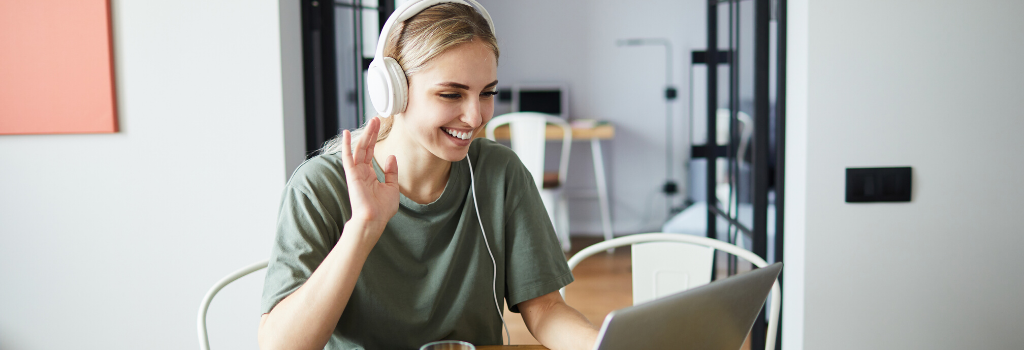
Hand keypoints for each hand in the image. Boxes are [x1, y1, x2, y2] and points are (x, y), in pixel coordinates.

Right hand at [340, 117, 399, 234]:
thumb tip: (392, 156)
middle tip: (376, 119)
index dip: (375, 138)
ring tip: (372, 121)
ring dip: (365, 135)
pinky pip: (347, 158)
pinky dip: (346, 145)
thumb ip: (391, 172)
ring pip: (359, 149)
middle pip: (366, 147)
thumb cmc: (382, 209)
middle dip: (371, 132)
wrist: (374, 220)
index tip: (379, 126)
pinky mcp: (352, 175)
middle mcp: (361, 172)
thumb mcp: (392, 187)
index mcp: (370, 174)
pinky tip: (345, 133)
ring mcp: (356, 173)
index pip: (371, 152)